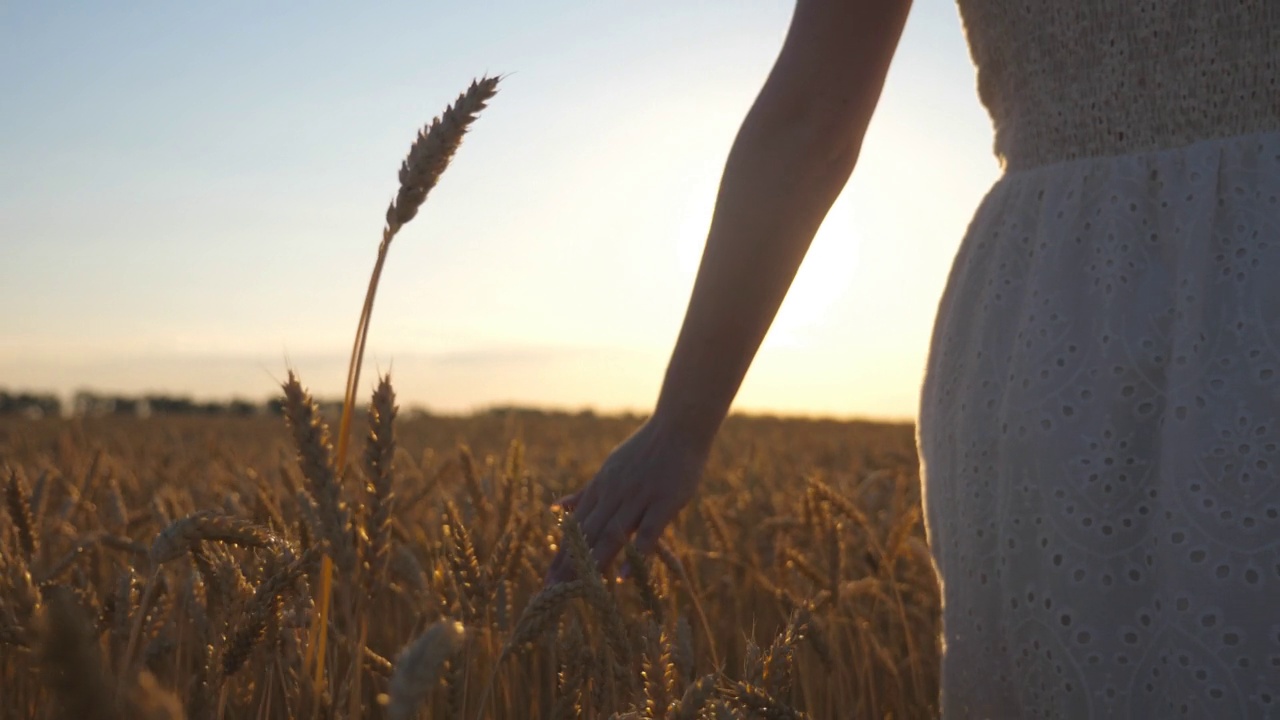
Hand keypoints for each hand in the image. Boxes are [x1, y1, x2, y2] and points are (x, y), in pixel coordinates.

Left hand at [544, 418, 706, 584]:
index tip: (547, 580)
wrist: (679, 426)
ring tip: (578, 589)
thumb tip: (555, 509)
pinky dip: (634, 554)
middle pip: (587, 534)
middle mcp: (614, 493)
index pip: (576, 527)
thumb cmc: (647, 448)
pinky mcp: (665, 501)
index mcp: (601, 487)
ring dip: (593, 563)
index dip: (561, 554)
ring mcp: (639, 497)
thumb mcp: (610, 467)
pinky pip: (647, 532)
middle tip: (551, 593)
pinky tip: (623, 576)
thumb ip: (585, 493)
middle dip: (568, 565)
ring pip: (611, 534)